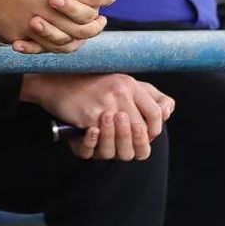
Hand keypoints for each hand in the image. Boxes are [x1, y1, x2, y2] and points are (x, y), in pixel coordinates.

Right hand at [0, 0, 114, 53]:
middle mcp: (45, 9)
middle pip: (81, 22)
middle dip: (97, 20)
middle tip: (103, 18)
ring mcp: (31, 26)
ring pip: (65, 40)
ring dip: (81, 37)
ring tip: (87, 32)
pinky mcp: (18, 36)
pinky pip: (42, 48)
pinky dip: (56, 46)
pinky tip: (62, 42)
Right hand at [22, 73, 174, 160]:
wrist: (57, 80)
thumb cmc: (92, 85)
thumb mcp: (122, 83)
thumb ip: (148, 96)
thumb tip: (167, 113)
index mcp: (130, 84)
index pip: (156, 114)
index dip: (153, 130)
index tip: (143, 134)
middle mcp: (120, 92)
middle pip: (141, 130)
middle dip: (135, 142)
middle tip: (126, 144)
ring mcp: (105, 104)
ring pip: (123, 140)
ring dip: (118, 145)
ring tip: (112, 144)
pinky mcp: (89, 115)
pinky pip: (101, 140)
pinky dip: (98, 144)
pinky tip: (95, 136)